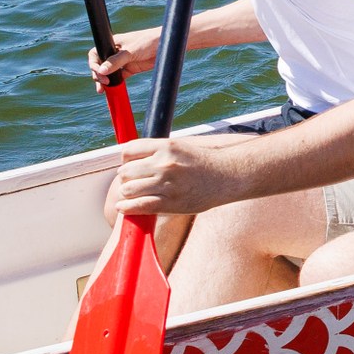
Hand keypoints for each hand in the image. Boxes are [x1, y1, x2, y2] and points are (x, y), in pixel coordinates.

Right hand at [89, 25, 158, 91]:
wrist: (166, 45)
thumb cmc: (148, 41)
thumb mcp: (131, 51)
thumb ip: (116, 61)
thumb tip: (101, 71)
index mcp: (113, 44)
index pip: (96, 54)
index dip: (93, 63)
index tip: (98, 72)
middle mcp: (115, 53)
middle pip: (100, 65)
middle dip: (98, 75)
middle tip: (103, 84)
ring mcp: (123, 61)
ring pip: (109, 73)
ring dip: (105, 82)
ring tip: (102, 90)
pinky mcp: (131, 69)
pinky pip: (120, 78)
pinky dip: (115, 84)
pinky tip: (113, 90)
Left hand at [106, 136, 240, 217]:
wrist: (228, 176)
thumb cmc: (204, 162)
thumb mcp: (180, 147)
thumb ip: (157, 151)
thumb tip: (132, 159)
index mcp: (166, 146)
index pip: (128, 151)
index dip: (126, 160)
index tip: (131, 166)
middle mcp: (164, 163)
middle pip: (125, 172)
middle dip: (127, 178)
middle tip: (135, 183)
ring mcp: (167, 183)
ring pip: (128, 189)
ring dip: (127, 194)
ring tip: (133, 195)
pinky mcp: (170, 202)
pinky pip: (139, 206)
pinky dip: (127, 208)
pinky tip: (125, 208)